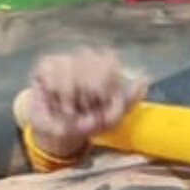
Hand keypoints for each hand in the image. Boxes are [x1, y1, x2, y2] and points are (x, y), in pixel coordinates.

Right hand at [20, 49, 144, 162]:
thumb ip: (128, 101)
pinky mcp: (46, 65)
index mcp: (106, 65)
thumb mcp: (111, 118)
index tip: (103, 101)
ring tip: (71, 111)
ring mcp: (66, 58)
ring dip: (72, 97)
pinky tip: (57, 101)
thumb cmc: (88, 122)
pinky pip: (53, 73)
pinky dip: (57, 93)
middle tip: (86, 110)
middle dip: (90, 93)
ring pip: (71, 68)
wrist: (59, 133)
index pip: (110, 61)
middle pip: (92, 63)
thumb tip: (143, 80)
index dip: (106, 82)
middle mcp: (87, 56)